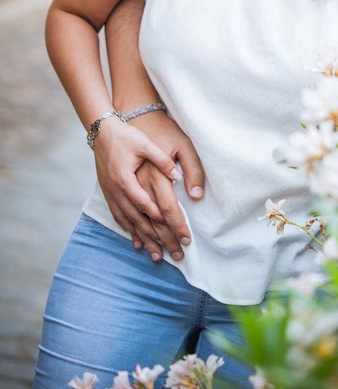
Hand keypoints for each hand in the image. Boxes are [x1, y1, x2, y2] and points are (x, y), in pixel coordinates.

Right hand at [92, 114, 185, 258]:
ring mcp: (112, 194)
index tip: (185, 237)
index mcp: (129, 180)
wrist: (101, 131)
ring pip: (130, 223)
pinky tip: (136, 242)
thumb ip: (163, 161)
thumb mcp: (147, 145)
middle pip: (143, 222)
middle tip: (176, 256)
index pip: (154, 208)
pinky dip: (129, 230)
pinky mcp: (109, 193)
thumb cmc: (126, 135)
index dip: (170, 224)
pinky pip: (119, 217)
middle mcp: (119, 192)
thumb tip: (178, 177)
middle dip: (160, 241)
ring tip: (157, 257)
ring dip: (145, 241)